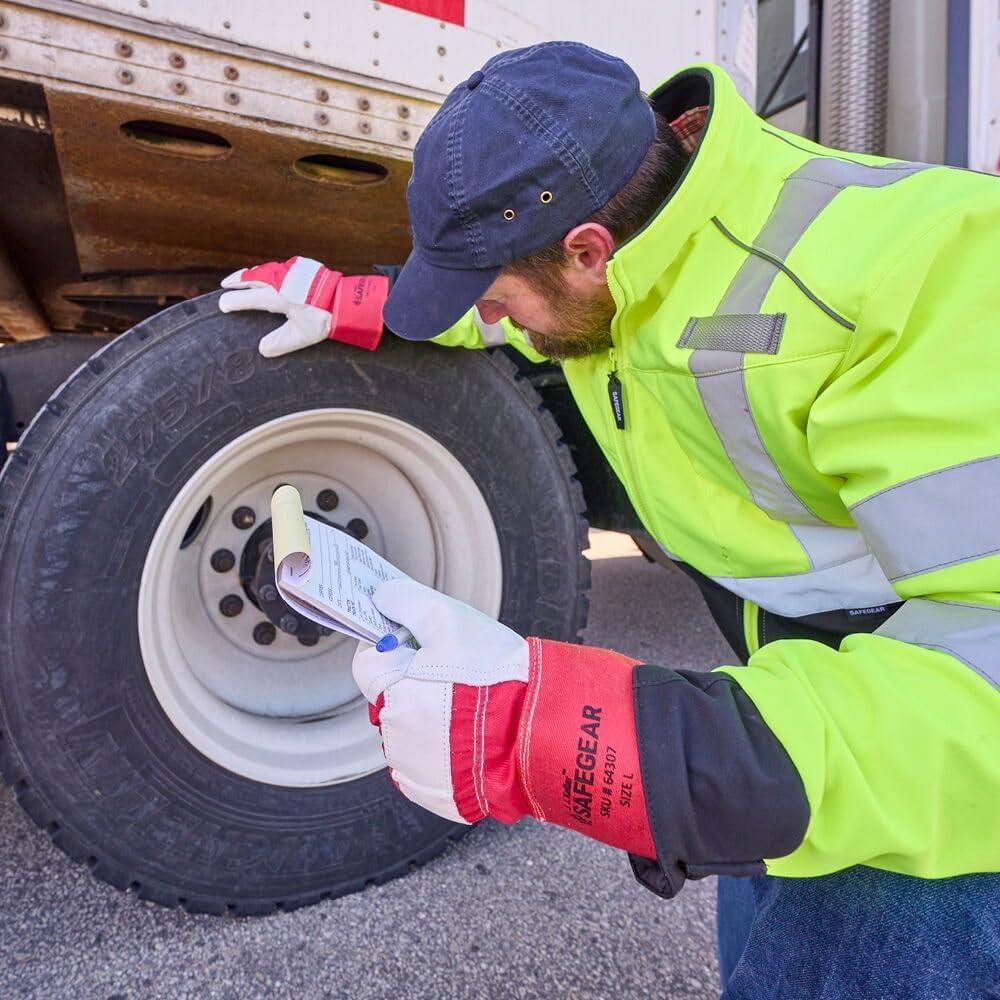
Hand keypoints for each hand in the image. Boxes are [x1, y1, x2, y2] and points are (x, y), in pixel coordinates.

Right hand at [219, 257, 387, 355]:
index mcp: (276, 296)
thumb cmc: (324, 317)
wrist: (346, 299)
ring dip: (253, 273)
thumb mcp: (301, 335)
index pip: (248, 299)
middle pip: (252, 277)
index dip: (233, 302)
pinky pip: (279, 267)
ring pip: (265, 269)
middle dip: (237, 280)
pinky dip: (269, 270)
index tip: (223, 305)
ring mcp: (291, 271)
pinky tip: (273, 274)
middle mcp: (279, 280)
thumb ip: (280, 342)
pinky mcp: (303, 267)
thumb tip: (262, 349)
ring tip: (246, 277)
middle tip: (226, 284)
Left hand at [352, 579, 656, 858]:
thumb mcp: (451, 620)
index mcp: (391, 690)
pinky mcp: (435, 793)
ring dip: (430, 719)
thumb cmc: (498, 677)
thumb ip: (408, 603)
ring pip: (410, 732)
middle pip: (390, 696)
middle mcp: (394, 734)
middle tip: (457, 675)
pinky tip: (472, 737)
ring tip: (472, 708)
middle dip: (415, 683)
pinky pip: (427, 766)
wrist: (539, 733)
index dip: (392, 645)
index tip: (418, 643)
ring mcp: (413, 768)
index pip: (367, 661)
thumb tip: (382, 598)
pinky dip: (444, 752)